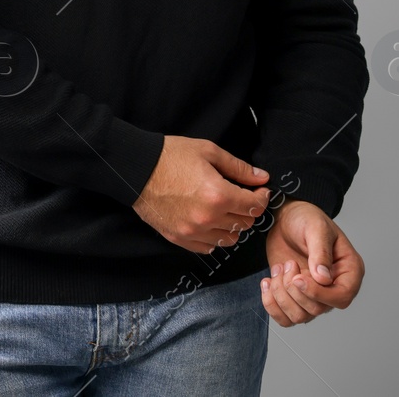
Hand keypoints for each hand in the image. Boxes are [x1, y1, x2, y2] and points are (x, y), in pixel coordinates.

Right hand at [132, 136, 270, 253]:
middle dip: (248, 210)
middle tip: (242, 197)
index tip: (259, 190)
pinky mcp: (179, 238)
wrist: (136, 169)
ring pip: (229, 239)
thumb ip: (238, 168)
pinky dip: (214, 237)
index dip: (262, 197)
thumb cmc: (171, 156)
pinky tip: (209, 222)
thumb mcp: (208, 152)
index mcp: (218, 195)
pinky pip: (208, 247)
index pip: (254, 206)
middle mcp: (208, 218)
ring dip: (233, 226)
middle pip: (245, 224)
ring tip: (225, 210)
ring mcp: (193, 231)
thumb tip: (261, 178)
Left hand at [261, 200, 364, 326]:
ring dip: (281, 295)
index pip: (342, 297)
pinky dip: (271, 304)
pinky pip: (285, 318)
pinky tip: (267, 281)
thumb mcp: (315, 228)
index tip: (298, 279)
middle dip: (294, 289)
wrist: (284, 219)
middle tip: (287, 263)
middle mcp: (334, 288)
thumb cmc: (305, 219)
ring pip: (299, 317)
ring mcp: (314, 295)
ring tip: (278, 269)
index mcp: (349, 271)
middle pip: (317, 310)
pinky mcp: (295, 298)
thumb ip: (320, 252)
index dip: (319, 294)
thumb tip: (323, 279)